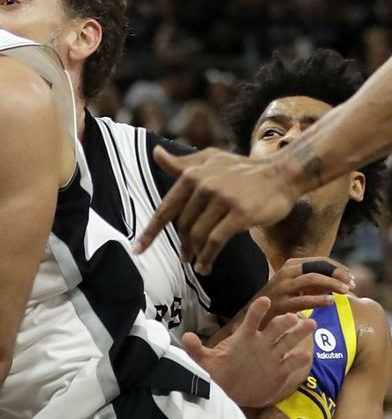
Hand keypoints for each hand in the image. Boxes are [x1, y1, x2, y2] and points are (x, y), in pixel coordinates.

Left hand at [134, 146, 299, 273]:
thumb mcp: (211, 160)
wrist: (282, 173)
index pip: (166, 208)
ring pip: (199, 235)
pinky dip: (208, 256)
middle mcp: (204, 186)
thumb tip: (155, 153)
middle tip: (183, 257)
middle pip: (183, 225)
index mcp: (193, 174)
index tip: (137, 249)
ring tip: (196, 264)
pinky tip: (206, 265)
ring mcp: (223, 200)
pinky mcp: (240, 214)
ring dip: (195, 254)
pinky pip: (216, 241)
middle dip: (182, 245)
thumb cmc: (243, 169)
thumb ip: (182, 163)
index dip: (150, 231)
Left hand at [183, 297, 313, 407]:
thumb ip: (196, 349)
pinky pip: (292, 363)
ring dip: (299, 332)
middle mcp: (261, 343)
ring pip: (289, 341)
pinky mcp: (280, 371)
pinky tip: (306, 354)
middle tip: (292, 317)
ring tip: (310, 323)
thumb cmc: (219, 373)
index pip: (252, 320)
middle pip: (275, 327)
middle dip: (284, 321)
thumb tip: (185, 337)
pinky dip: (299, 359)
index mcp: (244, 337)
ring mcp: (273, 356)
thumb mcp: (206, 362)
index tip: (264, 300)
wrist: (231, 393)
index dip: (258, 310)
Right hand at [247, 257, 352, 322]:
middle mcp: (286, 273)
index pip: (319, 260)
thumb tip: (340, 280)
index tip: (350, 276)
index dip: (337, 267)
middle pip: (316, 267)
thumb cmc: (279, 299)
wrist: (254, 315)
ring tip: (346, 291)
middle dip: (337, 274)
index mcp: (290, 266)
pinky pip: (303, 299)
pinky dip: (319, 299)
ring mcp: (282, 288)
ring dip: (331, 284)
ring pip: (311, 279)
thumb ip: (313, 281)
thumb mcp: (294, 284)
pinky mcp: (281, 304)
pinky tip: (330, 302)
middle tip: (352, 283)